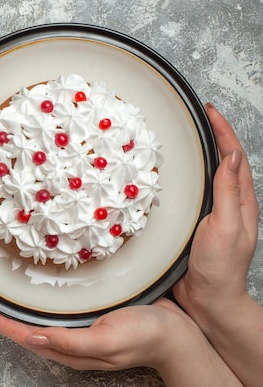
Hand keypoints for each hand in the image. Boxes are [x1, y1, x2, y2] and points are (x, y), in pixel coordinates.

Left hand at [0, 299, 240, 385]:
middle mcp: (69, 342)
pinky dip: (38, 303)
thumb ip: (71, 342)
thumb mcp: (108, 340)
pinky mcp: (88, 319)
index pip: (24, 336)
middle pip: (25, 329)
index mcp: (70, 350)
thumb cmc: (145, 336)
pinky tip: (36, 293)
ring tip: (0, 292)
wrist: (176, 334)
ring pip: (38, 321)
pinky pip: (55, 312)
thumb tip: (35, 337)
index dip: (0, 322)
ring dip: (18, 309)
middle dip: (3, 315)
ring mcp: (78, 331)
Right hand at [172, 103, 261, 386]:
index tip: (208, 111)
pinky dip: (184, 175)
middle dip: (212, 134)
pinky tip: (170, 174)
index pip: (234, 156)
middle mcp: (228, 203)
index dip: (223, 131)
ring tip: (182, 136)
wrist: (209, 299)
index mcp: (241, 201)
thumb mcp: (228, 228)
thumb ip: (230, 194)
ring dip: (198, 152)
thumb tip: (231, 157)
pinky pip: (191, 192)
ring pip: (206, 174)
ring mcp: (211, 213)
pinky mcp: (194, 223)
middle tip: (195, 116)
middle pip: (222, 159)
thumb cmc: (220, 268)